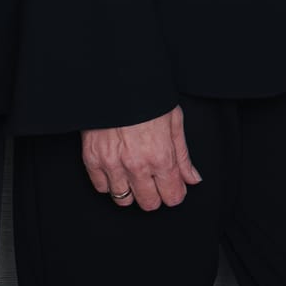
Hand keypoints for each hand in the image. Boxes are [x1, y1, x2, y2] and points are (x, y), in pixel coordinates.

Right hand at [82, 107, 200, 210]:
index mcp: (161, 157)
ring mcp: (112, 165)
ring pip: (123, 200)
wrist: (116, 81)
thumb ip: (182, 156)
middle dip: (155, 195)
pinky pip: (101, 188)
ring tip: (133, 175)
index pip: (172, 197)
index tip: (173, 186)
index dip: (175, 193)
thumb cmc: (148, 97)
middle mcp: (137, 166)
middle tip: (154, 181)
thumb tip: (192, 179)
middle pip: (149, 204)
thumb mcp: (174, 121)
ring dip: (131, 191)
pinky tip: (116, 168)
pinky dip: (109, 182)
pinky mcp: (92, 160)